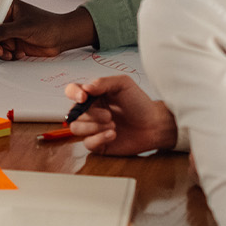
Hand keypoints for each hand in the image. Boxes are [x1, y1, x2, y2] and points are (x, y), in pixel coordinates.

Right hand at [0, 0, 96, 59]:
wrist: (63, 37)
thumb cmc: (47, 26)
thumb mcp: (24, 27)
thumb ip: (4, 31)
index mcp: (9, 9)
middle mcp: (9, 21)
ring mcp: (12, 33)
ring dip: (1, 52)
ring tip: (10, 54)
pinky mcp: (17, 44)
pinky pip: (5, 52)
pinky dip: (9, 55)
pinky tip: (20, 54)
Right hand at [63, 77, 177, 156]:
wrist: (154, 124)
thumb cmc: (139, 103)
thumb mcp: (123, 84)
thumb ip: (102, 82)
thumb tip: (84, 88)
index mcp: (92, 96)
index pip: (71, 91)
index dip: (73, 94)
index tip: (83, 97)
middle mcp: (89, 111)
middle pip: (73, 113)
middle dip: (91, 115)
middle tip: (109, 116)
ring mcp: (92, 128)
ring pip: (76, 129)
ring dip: (94, 127)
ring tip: (113, 125)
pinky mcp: (98, 144)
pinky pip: (87, 143)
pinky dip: (99, 138)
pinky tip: (113, 135)